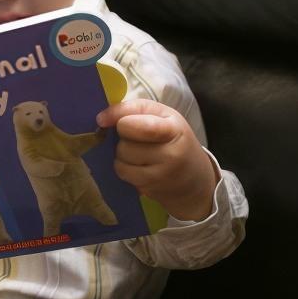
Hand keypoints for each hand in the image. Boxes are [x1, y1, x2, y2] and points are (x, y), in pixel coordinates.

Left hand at [97, 99, 218, 221]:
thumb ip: (133, 109)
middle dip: (123, 138)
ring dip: (122, 154)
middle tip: (136, 139)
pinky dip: (124, 168)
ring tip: (138, 153)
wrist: (196, 179)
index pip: (141, 125)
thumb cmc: (174, 139)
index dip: (118, 119)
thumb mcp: (162, 116)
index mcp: (174, 129)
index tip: (105, 119)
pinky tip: (138, 166)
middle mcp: (171, 153)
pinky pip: (123, 173)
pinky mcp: (151, 189)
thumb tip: (101, 119)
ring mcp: (162, 175)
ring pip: (121, 159)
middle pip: (125, 142)